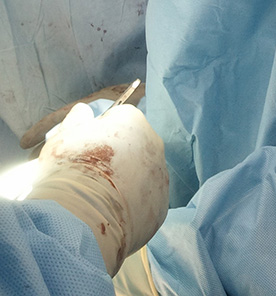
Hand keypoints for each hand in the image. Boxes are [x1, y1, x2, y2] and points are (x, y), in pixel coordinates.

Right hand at [27, 102, 167, 275]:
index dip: (99, 135)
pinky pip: (146, 202)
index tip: (85, 150)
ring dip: (126, 183)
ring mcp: (160, 175)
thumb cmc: (69, 170)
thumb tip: (83, 111)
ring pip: (142, 175)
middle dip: (116, 158)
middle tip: (92, 176)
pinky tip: (111, 215)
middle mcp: (154, 142)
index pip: (118, 120)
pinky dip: (132, 208)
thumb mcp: (63, 136)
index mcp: (132, 120)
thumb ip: (77, 119)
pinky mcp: (161, 205)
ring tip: (100, 199)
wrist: (80, 217)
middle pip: (134, 146)